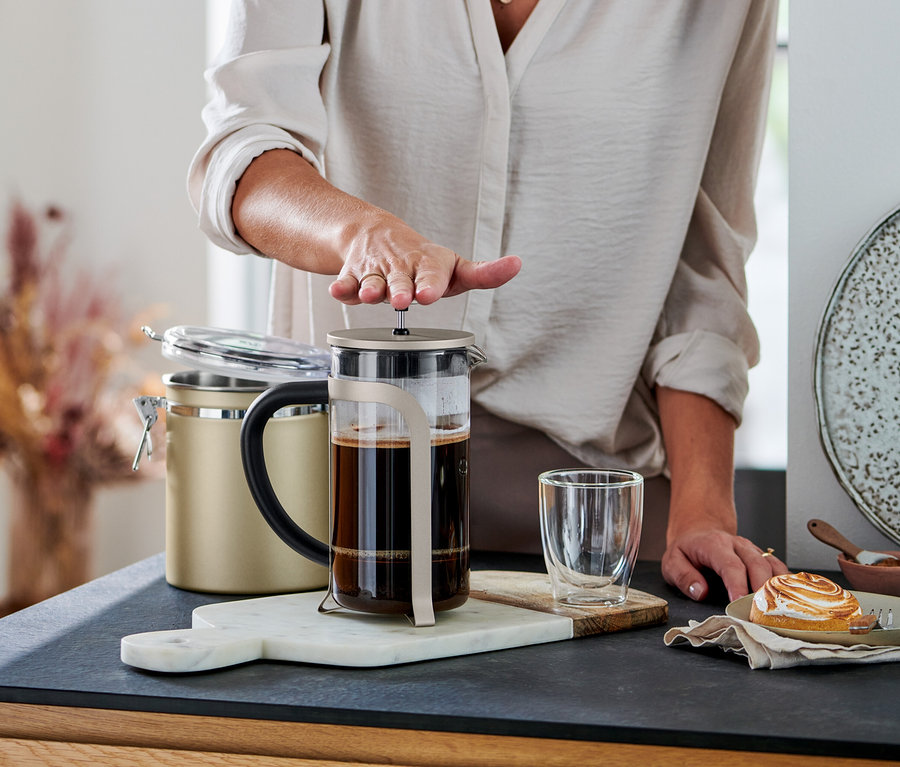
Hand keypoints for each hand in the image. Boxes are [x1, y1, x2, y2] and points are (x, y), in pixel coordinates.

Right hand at [328, 211, 520, 309]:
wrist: (375, 235)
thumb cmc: (421, 260)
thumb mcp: (454, 266)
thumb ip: (484, 273)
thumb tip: (517, 263)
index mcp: (428, 264)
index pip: (432, 274)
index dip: (431, 283)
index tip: (429, 293)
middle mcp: (402, 267)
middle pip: (400, 279)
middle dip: (401, 289)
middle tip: (405, 298)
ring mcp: (377, 272)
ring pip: (372, 281)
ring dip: (371, 288)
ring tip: (371, 295)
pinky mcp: (354, 276)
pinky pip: (346, 282)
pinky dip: (342, 288)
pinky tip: (339, 291)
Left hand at [662, 526, 788, 602]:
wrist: (699, 532)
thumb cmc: (687, 550)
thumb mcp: (672, 562)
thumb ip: (683, 576)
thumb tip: (700, 592)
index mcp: (714, 545)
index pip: (730, 565)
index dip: (737, 584)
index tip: (739, 602)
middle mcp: (737, 545)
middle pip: (758, 565)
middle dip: (762, 589)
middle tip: (761, 612)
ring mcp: (752, 550)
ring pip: (772, 566)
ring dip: (777, 587)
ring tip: (776, 609)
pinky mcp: (762, 557)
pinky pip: (779, 568)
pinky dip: (785, 583)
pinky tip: (786, 599)